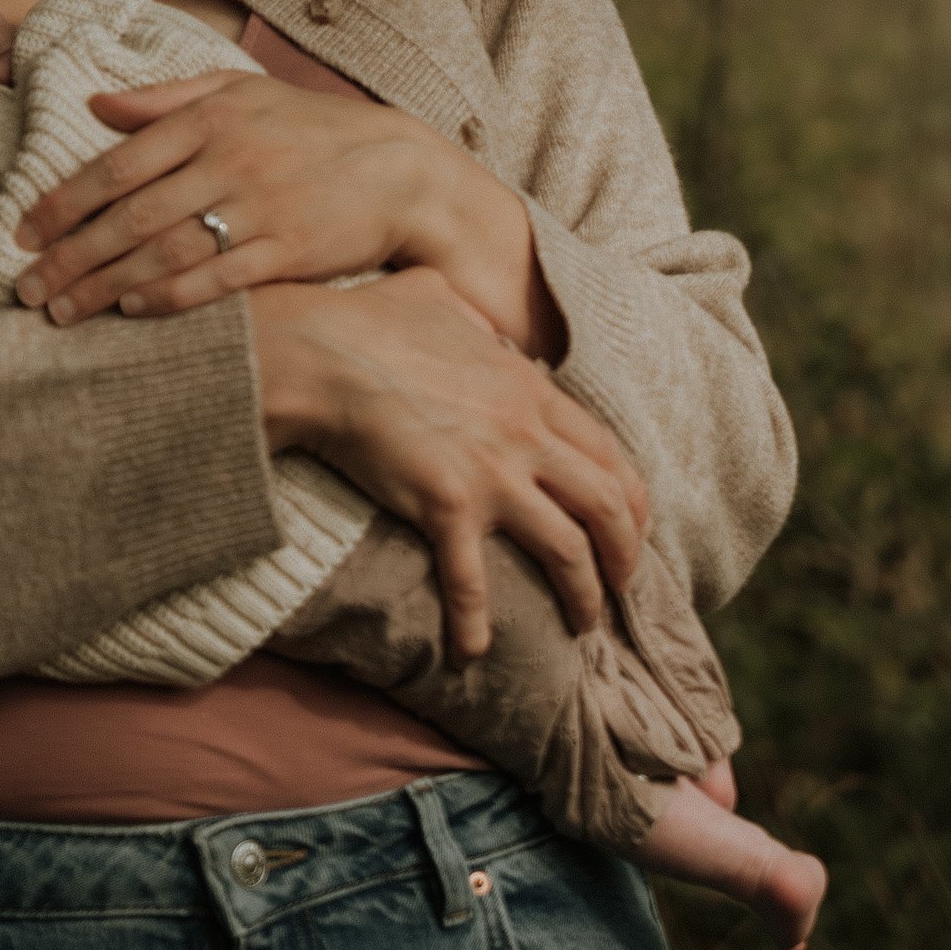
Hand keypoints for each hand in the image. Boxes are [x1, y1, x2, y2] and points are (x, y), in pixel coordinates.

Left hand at [16, 70, 547, 352]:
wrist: (401, 168)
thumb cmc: (312, 127)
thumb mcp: (241, 92)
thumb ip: (165, 99)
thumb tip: (94, 104)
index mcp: (208, 119)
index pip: (117, 164)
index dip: (63, 203)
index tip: (21, 234)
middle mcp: (226, 161)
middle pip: (129, 216)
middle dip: (69, 257)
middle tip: (25, 290)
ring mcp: (258, 207)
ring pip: (164, 252)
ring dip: (105, 285)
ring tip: (62, 312)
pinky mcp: (287, 249)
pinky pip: (216, 278)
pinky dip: (169, 296)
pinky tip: (131, 310)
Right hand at [250, 272, 648, 657]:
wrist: (319, 353)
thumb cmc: (368, 319)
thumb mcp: (438, 298)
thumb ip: (474, 320)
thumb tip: (479, 327)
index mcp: (529, 390)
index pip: (606, 452)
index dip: (629, 497)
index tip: (631, 527)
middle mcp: (526, 435)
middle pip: (607, 504)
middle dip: (626, 553)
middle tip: (622, 585)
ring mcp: (491, 474)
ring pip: (568, 549)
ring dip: (583, 595)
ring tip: (582, 624)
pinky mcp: (447, 506)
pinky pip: (472, 581)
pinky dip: (476, 623)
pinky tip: (473, 652)